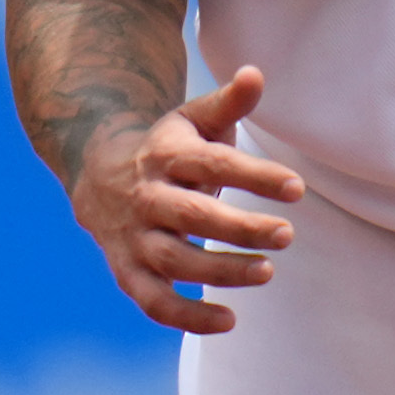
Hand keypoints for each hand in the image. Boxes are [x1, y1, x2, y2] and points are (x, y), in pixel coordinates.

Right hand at [69, 64, 304, 333]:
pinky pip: (154, 301)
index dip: (254, 175)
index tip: (297, 187)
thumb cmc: (168, 146)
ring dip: (220, 271)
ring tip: (267, 271)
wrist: (97, 173)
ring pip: (175, 260)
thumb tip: (255, 74)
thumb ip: (228, 102)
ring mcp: (135, 237)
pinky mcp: (128, 271)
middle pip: (194, 215)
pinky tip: (229, 320)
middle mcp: (149, 197)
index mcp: (167, 155)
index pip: (214, 165)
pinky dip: (187, 316)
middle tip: (288, 234)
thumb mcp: (194, 118)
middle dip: (240, 228)